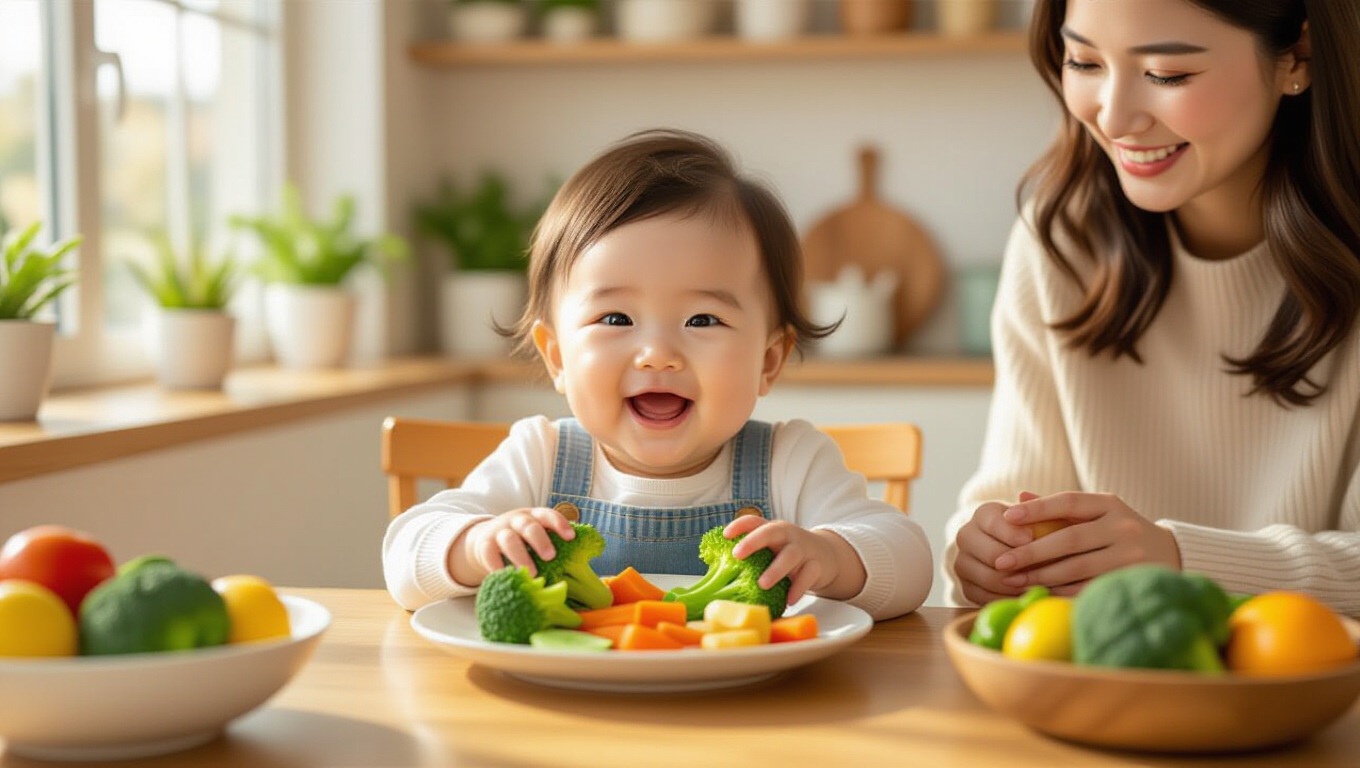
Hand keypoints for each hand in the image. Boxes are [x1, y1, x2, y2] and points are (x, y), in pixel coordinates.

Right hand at [451, 507, 575, 585]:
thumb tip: (582, 563)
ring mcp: (499, 531)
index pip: (547, 514)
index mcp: (533, 516)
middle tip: (550, 557)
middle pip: (528, 526)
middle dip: (540, 540)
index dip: (559, 524)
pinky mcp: (483, 545)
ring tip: (531, 573)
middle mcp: (516, 520)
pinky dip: (496, 565)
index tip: (571, 537)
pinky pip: (488, 553)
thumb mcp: (535, 536)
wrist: (484, 539)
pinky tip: (507, 576)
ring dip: (520, 556)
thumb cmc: (521, 541)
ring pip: (509, 539)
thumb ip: (553, 544)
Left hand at [723, 516, 864, 604]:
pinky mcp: (816, 565)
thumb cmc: (789, 553)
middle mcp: (788, 536)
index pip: (754, 521)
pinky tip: (789, 600)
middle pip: (771, 532)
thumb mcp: (773, 548)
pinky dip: (798, 588)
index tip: (725, 535)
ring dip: (776, 569)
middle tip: (737, 554)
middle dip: (753, 541)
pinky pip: (808, 576)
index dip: (739, 526)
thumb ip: (754, 555)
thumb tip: (718, 573)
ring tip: (762, 584)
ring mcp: (803, 549)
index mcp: (772, 529)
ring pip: (791, 555)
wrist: (827, 555)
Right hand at [952, 492, 1039, 604]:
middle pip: (991, 553)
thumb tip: (1023, 495)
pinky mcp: (965, 587)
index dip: (1012, 532)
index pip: (993, 522)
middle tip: (1042, 570)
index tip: (1032, 539)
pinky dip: (1009, 599)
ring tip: (1041, 585)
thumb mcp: (1039, 516)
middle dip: (1018, 563)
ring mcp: (963, 562)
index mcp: (983, 514)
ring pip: (989, 578)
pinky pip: (986, 598)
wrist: (1016, 552)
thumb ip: (1036, 507)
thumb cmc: (1036, 531)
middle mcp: (966, 536)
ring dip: (1017, 585)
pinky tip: (1028, 597)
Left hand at [993, 492, 1181, 595]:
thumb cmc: (1118, 531)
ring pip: (1077, 567)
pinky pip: (1089, 588)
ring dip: (1042, 576)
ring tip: (1013, 581)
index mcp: (1109, 503)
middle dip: (1031, 552)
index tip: (1007, 516)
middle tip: (1002, 562)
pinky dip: (1062, 592)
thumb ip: (1059, 507)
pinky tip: (1040, 593)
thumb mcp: (1096, 512)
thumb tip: (1020, 497)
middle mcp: (1122, 526)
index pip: (1068, 501)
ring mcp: (1130, 555)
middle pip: (1069, 539)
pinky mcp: (1131, 580)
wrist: (1169, 553)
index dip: (1037, 509)